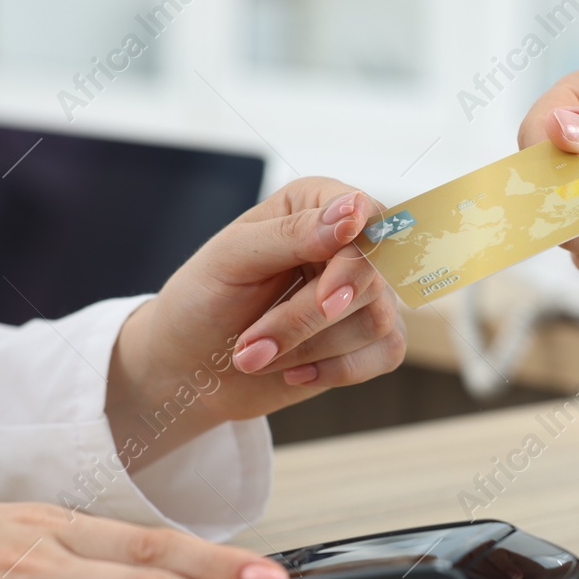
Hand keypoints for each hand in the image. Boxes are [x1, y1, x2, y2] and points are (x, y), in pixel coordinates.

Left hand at [107, 177, 405, 462]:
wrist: (192, 366)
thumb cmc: (204, 300)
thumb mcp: (232, 258)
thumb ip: (292, 233)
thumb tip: (353, 215)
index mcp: (314, 206)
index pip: (361, 210)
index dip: (358, 230)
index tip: (344, 238)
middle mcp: (348, 246)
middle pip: (368, 275)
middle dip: (306, 316)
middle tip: (250, 344)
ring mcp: (366, 295)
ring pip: (376, 320)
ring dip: (307, 347)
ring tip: (255, 356)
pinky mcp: (371, 341)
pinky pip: (385, 353)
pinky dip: (335, 370)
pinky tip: (294, 372)